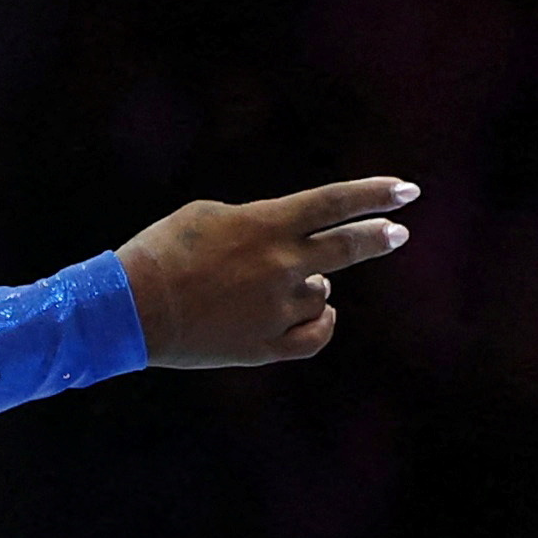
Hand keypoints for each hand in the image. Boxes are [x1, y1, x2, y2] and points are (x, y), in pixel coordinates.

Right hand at [121, 179, 416, 367]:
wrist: (129, 308)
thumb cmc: (161, 252)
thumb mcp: (207, 215)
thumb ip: (257, 223)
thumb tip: (288, 240)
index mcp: (264, 226)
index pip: (333, 203)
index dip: (374, 195)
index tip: (407, 191)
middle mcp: (280, 266)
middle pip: (346, 248)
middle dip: (377, 237)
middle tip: (397, 233)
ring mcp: (276, 309)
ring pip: (320, 294)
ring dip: (311, 285)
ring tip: (277, 284)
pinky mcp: (265, 346)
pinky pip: (314, 336)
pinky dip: (321, 322)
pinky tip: (322, 313)